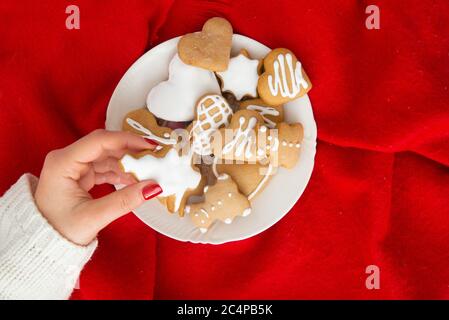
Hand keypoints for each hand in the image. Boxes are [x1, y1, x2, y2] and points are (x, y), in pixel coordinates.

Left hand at [35, 129, 161, 245]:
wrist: (42, 244)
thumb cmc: (58, 231)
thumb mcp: (93, 217)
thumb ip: (124, 201)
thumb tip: (154, 187)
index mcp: (63, 162)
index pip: (100, 141)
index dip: (127, 140)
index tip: (150, 146)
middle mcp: (67, 159)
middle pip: (106, 146)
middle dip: (131, 151)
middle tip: (156, 156)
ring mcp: (74, 166)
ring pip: (108, 156)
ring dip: (129, 163)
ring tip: (150, 170)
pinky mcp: (81, 175)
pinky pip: (106, 167)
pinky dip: (122, 173)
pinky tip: (136, 180)